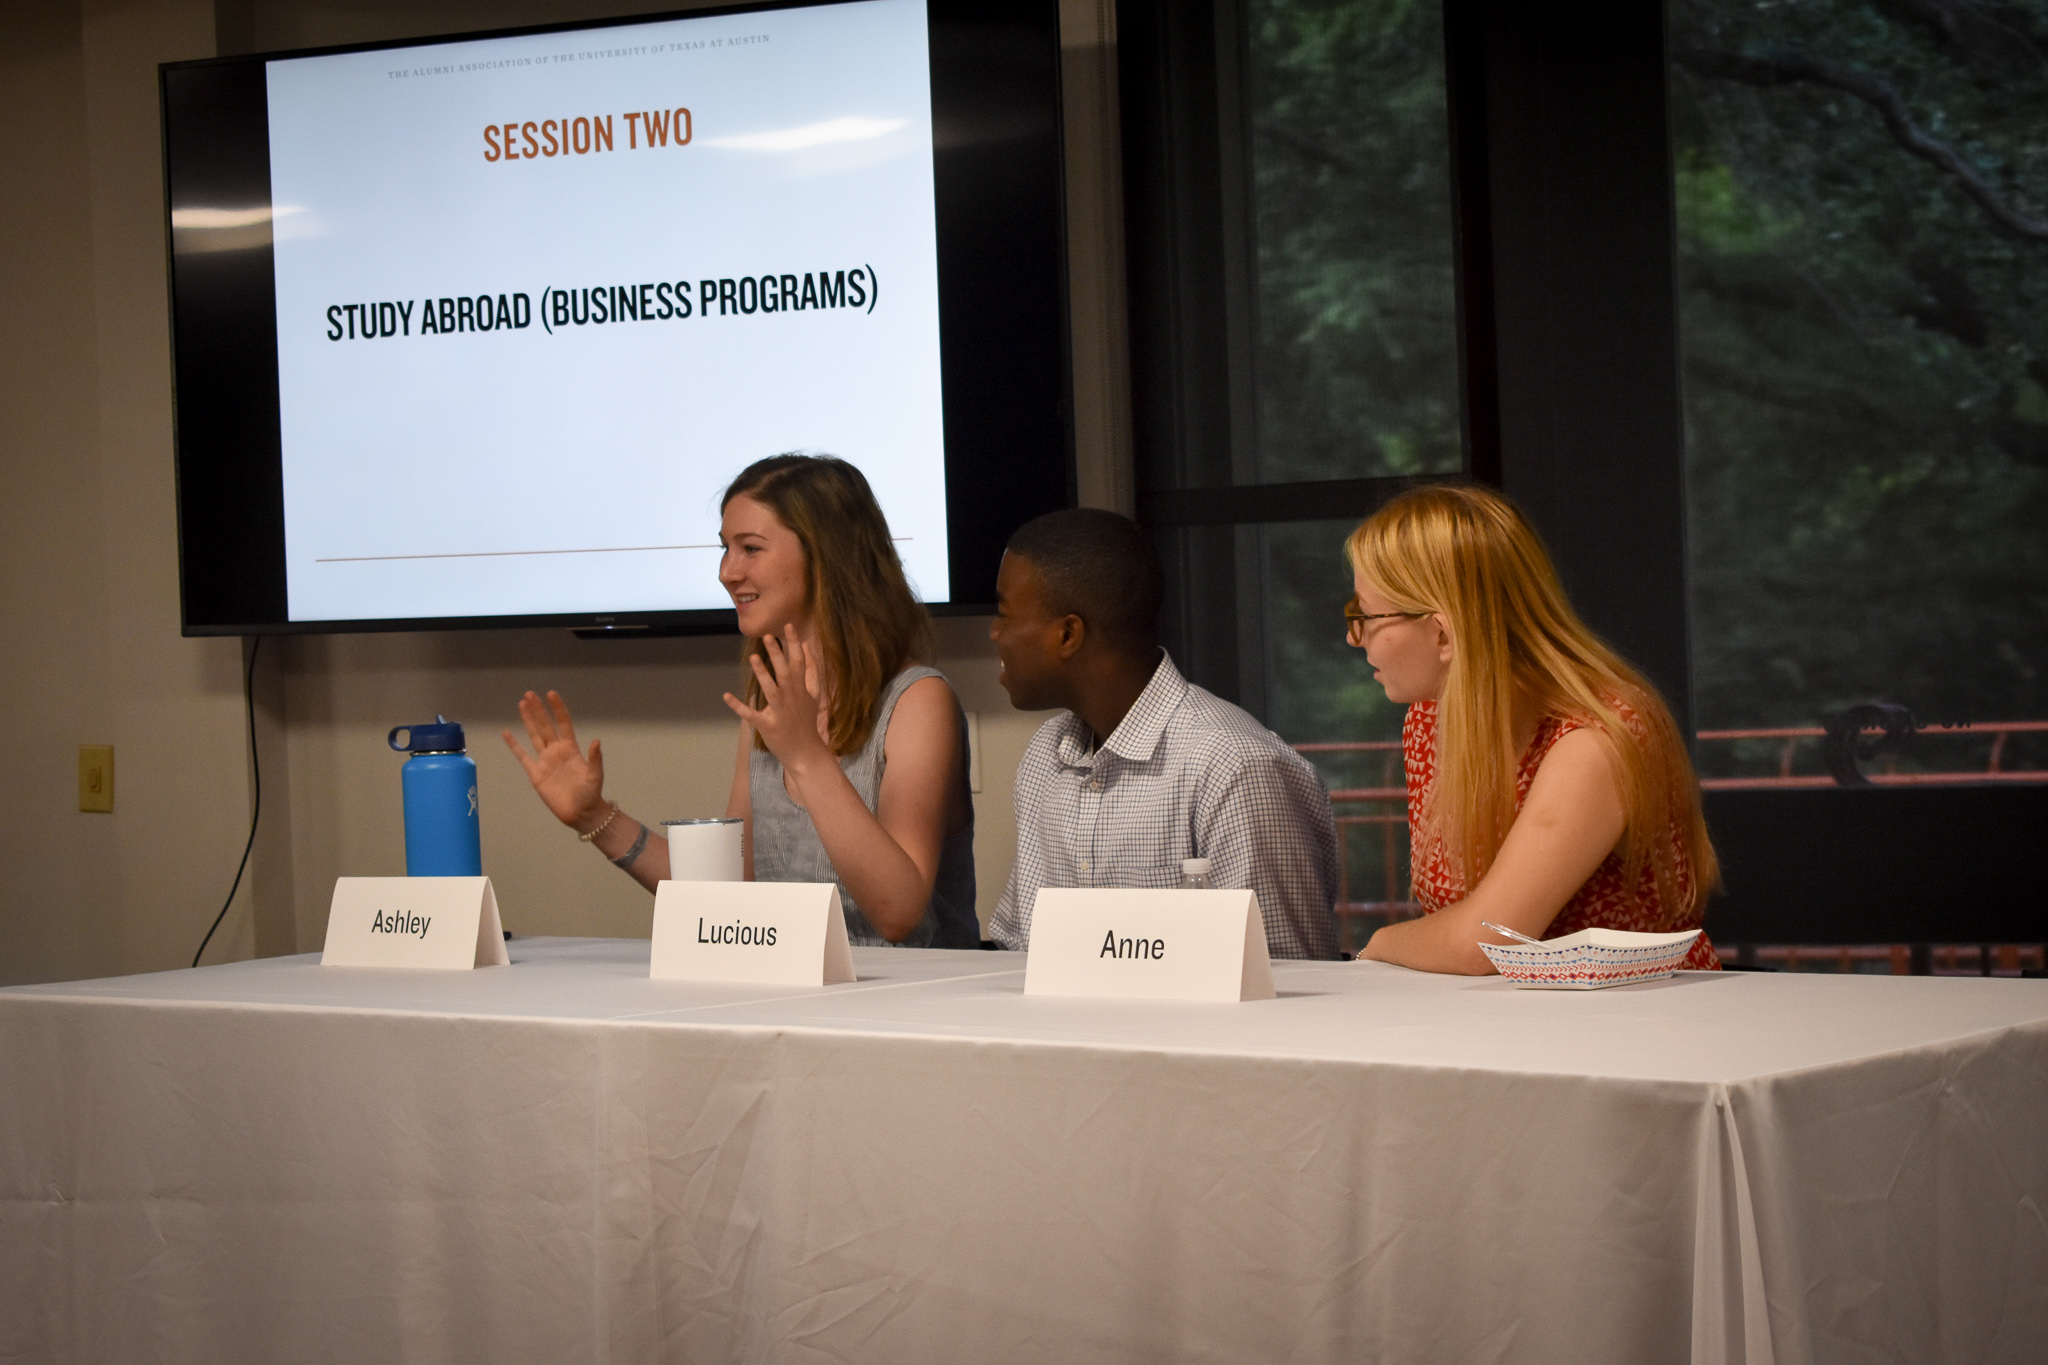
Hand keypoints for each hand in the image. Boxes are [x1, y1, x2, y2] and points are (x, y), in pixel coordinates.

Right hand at [502, 690, 608, 831]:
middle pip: (546, 726)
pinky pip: (522, 757)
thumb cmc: (590, 793)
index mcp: (571, 749)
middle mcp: (556, 751)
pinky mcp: (535, 774)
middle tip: (530, 693)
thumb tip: (596, 741)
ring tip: (522, 704)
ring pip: (534, 736)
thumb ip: (595, 758)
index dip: (557, 709)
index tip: (551, 694)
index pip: (563, 723)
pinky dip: (514, 745)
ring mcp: (545, 761)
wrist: (580, 813)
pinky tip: (507, 733)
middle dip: (538, 710)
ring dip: (528, 720)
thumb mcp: (595, 775)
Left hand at [722, 626, 833, 773]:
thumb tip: (807, 646)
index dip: (794, 644)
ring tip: (753, 658)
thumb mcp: (814, 694)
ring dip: (763, 675)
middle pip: (785, 673)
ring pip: (771, 691)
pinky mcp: (768, 726)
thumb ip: (812, 670)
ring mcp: (780, 713)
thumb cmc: (807, 720)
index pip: (799, 663)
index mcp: (802, 690)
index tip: (788, 626)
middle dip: (777, 655)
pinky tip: (726, 696)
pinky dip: (739, 706)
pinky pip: (751, 714)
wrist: (806, 752)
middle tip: (768, 637)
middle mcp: (792, 699)